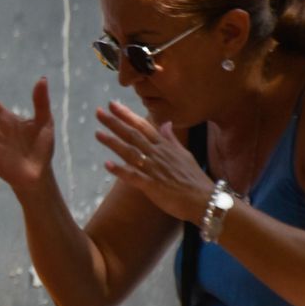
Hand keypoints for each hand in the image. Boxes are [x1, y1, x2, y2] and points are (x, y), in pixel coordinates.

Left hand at [94, 100, 211, 220]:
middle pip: (133, 135)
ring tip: (97, 133)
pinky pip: (134, 177)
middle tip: (98, 112)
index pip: (143, 126)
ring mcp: (155, 170)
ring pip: (131, 153)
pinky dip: (120, 170)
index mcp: (165, 147)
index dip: (127, 115)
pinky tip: (107, 165)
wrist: (206, 200)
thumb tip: (166, 124)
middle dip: (115, 123)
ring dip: (113, 143)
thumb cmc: (195, 179)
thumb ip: (172, 139)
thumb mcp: (185, 154)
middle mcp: (158, 155)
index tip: (112, 104)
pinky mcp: (153, 186)